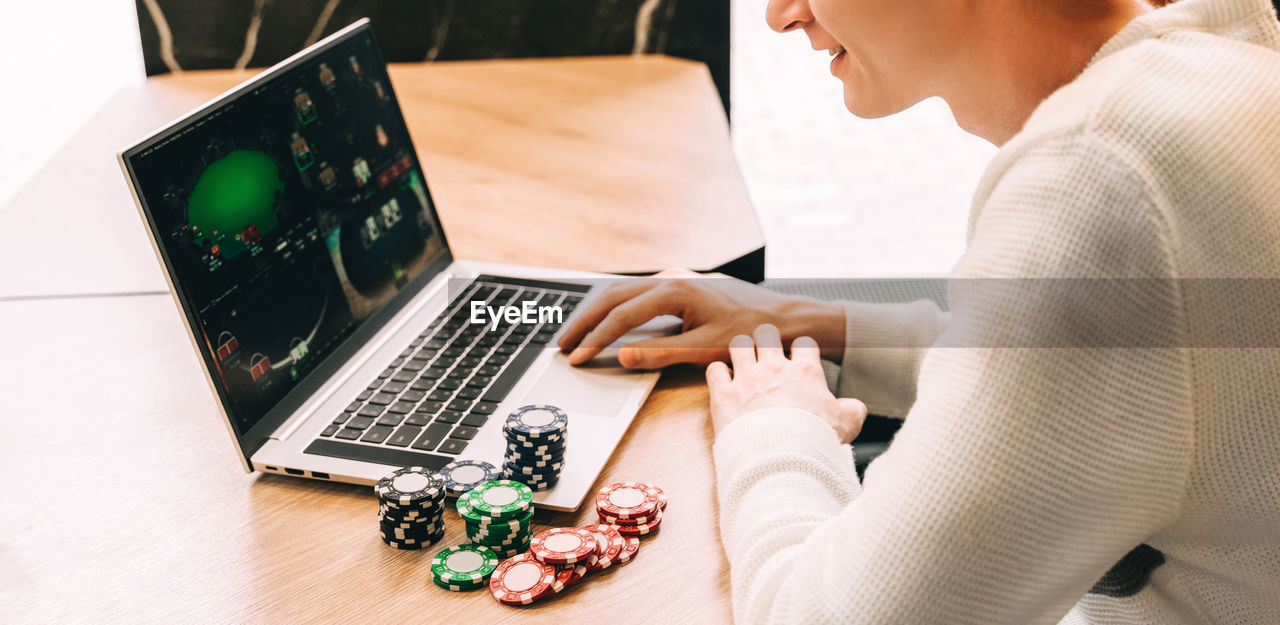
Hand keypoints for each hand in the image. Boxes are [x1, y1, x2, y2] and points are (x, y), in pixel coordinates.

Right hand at [558, 269, 845, 368]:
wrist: (782, 318)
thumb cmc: (750, 331)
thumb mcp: (704, 348)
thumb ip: (660, 353)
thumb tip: (621, 356)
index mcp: (675, 290)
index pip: (622, 315)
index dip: (595, 338)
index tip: (577, 357)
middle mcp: (672, 278)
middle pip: (613, 296)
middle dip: (584, 321)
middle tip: (562, 345)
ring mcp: (675, 278)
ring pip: (622, 291)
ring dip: (597, 313)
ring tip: (576, 334)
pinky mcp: (680, 284)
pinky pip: (637, 293)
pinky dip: (616, 307)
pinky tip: (609, 321)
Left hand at [706, 324, 866, 443]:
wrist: (783, 460)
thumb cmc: (815, 442)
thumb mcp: (847, 424)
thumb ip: (852, 410)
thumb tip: (855, 408)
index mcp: (805, 371)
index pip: (804, 343)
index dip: (801, 351)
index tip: (799, 361)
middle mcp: (774, 368)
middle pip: (767, 333)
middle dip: (766, 341)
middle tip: (766, 355)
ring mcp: (747, 378)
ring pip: (738, 344)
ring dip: (740, 351)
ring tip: (742, 362)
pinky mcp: (724, 394)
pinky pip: (714, 369)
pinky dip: (718, 374)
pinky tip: (723, 383)